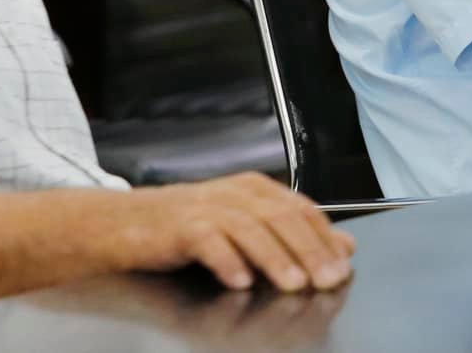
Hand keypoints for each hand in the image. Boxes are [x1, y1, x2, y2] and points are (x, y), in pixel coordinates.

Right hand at [131, 172, 354, 293]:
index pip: (301, 209)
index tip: (342, 267)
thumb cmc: (188, 225)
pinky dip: (226, 260)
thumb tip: (344, 245)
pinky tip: (240, 280)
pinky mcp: (179, 225)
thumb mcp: (247, 223)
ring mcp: (206, 206)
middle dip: (308, 249)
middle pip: (280, 217)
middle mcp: (235, 193)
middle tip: (327, 279)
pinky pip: (207, 240)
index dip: (324, 238)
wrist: (127, 222)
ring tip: (293, 283)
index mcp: (256, 189)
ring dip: (274, 257)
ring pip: (249, 228)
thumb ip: (294, 233)